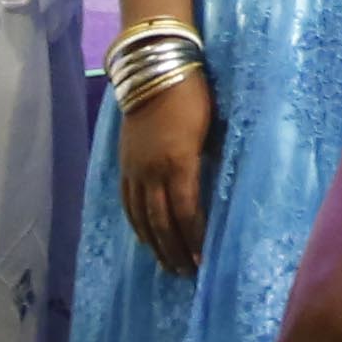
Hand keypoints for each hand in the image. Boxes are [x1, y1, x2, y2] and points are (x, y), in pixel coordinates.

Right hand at [120, 64, 219, 273]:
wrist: (153, 69)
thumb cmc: (192, 95)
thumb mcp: (211, 128)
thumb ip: (210, 161)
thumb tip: (217, 189)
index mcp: (178, 164)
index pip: (186, 213)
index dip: (194, 239)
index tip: (203, 259)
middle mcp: (152, 172)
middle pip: (161, 222)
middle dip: (174, 250)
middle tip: (186, 272)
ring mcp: (134, 169)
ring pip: (141, 217)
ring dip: (155, 244)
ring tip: (167, 264)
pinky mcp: (124, 163)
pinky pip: (127, 202)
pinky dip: (136, 224)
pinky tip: (144, 237)